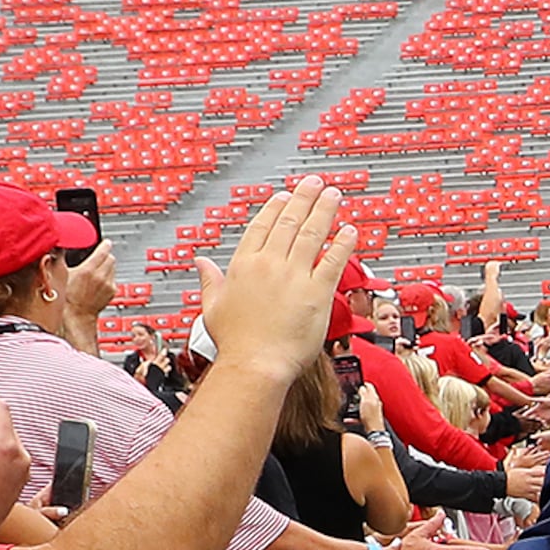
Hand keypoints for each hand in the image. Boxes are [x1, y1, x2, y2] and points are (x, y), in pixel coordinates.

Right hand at [56, 240, 124, 335]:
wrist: (77, 315)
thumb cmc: (68, 298)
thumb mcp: (63, 275)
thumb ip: (63, 260)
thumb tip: (58, 249)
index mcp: (89, 270)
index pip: (104, 250)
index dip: (105, 245)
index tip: (105, 242)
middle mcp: (101, 277)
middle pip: (111, 258)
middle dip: (105, 256)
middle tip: (99, 258)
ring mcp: (108, 285)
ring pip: (113, 268)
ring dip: (107, 267)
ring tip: (96, 271)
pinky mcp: (112, 291)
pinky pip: (113, 278)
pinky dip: (108, 278)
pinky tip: (99, 282)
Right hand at [203, 178, 355, 386]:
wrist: (256, 366)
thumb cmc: (235, 344)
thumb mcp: (212, 308)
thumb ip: (209, 280)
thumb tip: (200, 262)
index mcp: (244, 265)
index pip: (262, 226)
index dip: (275, 208)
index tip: (283, 196)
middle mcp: (270, 265)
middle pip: (289, 222)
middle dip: (303, 198)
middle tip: (313, 184)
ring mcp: (295, 276)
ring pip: (312, 234)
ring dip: (324, 211)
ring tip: (333, 195)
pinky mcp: (318, 292)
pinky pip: (333, 261)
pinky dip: (343, 244)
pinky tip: (349, 231)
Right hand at [504, 443, 549, 503]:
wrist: (500, 483)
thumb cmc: (509, 476)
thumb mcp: (519, 469)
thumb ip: (529, 468)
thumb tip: (535, 466)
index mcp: (528, 472)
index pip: (541, 471)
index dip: (549, 471)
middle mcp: (529, 480)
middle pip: (542, 480)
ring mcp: (528, 488)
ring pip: (540, 489)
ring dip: (547, 489)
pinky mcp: (526, 495)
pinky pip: (535, 497)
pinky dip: (540, 497)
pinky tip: (546, 498)